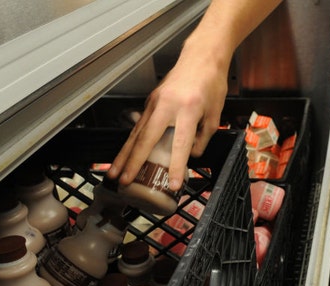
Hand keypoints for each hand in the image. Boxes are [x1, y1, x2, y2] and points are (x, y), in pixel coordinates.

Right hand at [107, 52, 228, 190]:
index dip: (177, 165)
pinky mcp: (150, 102)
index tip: (174, 184)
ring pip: (136, 133)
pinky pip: (138, 126)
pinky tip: (123, 156)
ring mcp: (155, 103)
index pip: (181, 143)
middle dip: (133, 162)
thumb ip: (203, 138)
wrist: (201, 58)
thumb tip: (190, 155)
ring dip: (124, 154)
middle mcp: (167, 106)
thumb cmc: (211, 84)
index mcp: (189, 110)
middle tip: (124, 180)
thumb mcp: (215, 115)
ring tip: (114, 172)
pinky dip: (130, 143)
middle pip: (146, 138)